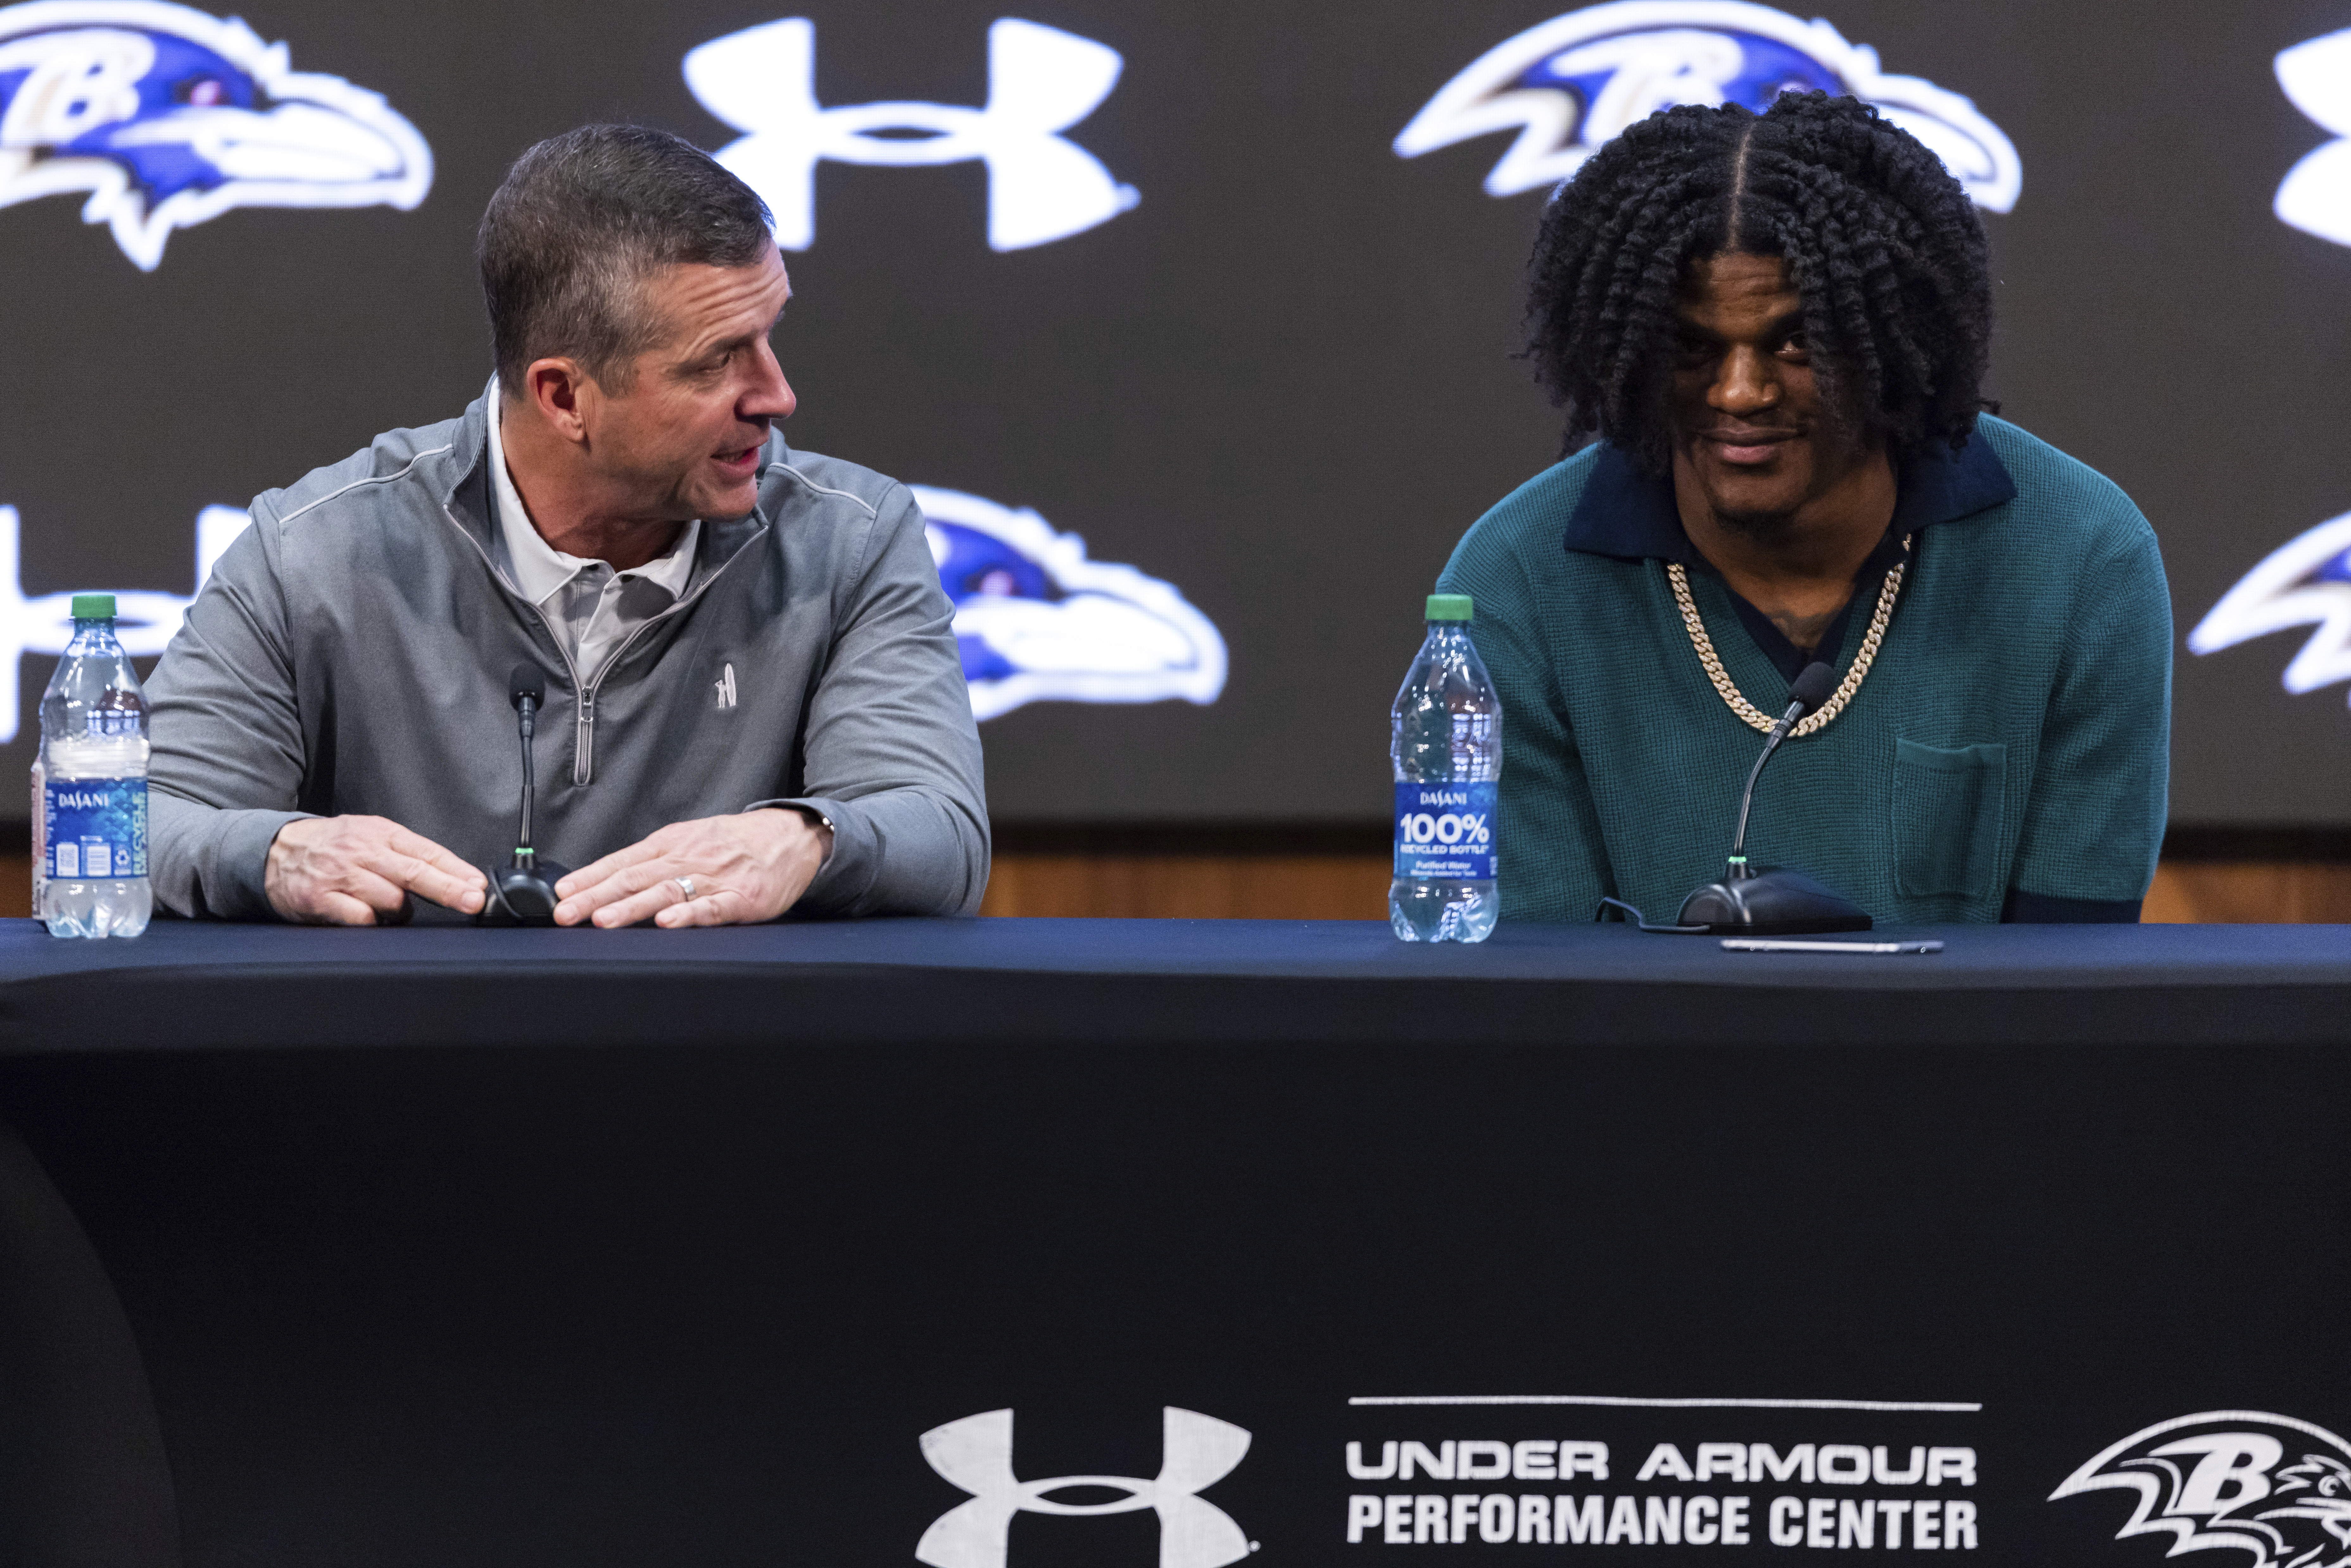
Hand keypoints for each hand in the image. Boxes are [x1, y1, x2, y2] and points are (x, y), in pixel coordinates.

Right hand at [265, 815, 487, 924]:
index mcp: (380, 833)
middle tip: (472, 901)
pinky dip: (370, 922)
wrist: (276, 850)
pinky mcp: (320, 899)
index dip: (455, 870)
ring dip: (400, 910)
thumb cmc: (334, 846)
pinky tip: (367, 917)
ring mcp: (340, 876)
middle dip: (447, 889)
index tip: (478, 885)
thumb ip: (407, 854)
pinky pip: (360, 918)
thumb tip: (456, 877)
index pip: (426, 852)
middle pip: (413, 873)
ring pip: (389, 899)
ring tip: (390, 907)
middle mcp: (362, 852)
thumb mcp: (371, 836)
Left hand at [552, 808, 830, 928]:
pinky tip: (667, 922)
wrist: (792, 836)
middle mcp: (689, 858)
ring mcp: (716, 878)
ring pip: (667, 892)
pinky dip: (689, 915)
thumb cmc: (737, 843)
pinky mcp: (743, 898)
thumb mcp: (692, 839)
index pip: (623, 861)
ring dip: (633, 907)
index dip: (590, 878)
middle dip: (597, 897)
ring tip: (604, 919)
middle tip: (567, 913)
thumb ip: (655, 861)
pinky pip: (712, 908)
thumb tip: (608, 881)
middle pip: (636, 878)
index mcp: (673, 843)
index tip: (561, 894)